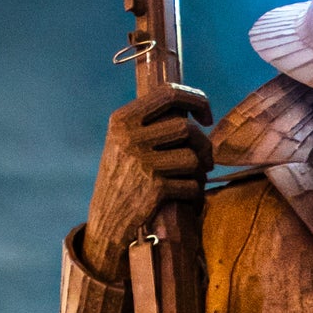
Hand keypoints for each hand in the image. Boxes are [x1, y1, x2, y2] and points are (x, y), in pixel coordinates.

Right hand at [85, 82, 212, 275]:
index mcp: (123, 119)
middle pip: (186, 128)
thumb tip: (193, 108)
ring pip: (192, 158)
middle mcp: (130, 137)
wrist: (106, 219)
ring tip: (194, 179)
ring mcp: (142, 163)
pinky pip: (192, 185)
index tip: (206, 117)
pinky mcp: (154, 188)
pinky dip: (195, 193)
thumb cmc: (123, 177)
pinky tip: (187, 198)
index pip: (169, 93)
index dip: (196, 100)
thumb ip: (151, 122)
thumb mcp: (125, 141)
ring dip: (201, 171)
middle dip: (204, 145)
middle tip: (206, 159)